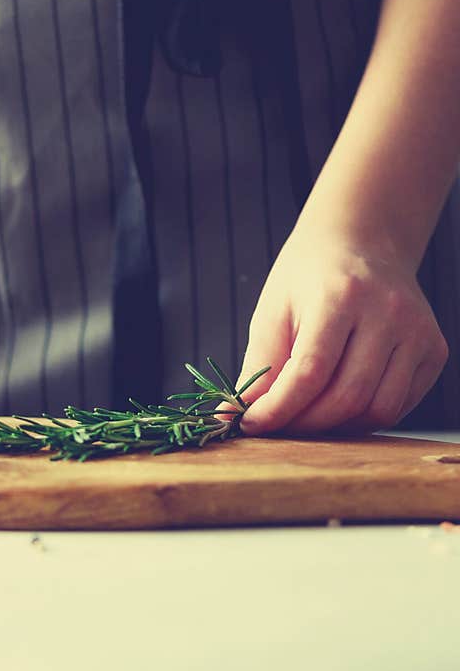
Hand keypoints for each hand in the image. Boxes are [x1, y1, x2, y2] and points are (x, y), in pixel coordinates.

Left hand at [236, 230, 447, 435]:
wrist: (362, 243)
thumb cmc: (309, 278)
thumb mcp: (272, 311)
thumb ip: (259, 366)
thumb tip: (235, 416)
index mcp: (341, 296)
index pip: (309, 372)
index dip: (278, 408)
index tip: (251, 424)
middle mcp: (388, 312)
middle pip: (346, 397)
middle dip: (304, 424)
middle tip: (277, 425)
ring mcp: (419, 332)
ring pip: (377, 410)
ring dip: (335, 427)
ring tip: (306, 416)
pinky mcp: (434, 350)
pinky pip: (398, 405)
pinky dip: (363, 417)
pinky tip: (338, 404)